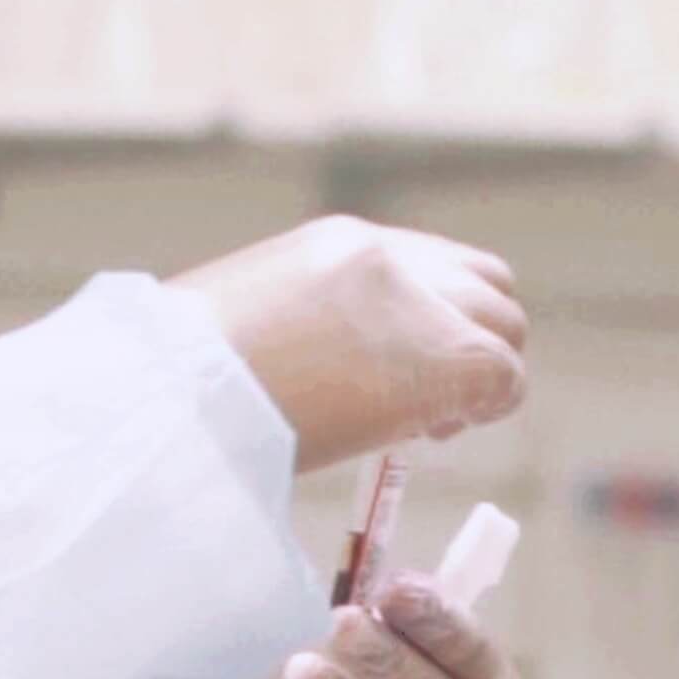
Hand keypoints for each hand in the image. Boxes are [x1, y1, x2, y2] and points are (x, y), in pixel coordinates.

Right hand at [170, 217, 528, 473]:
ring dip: (483, 377)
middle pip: (487, 286)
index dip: (434, 319)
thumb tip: (317, 370)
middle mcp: (390, 259)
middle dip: (469, 343)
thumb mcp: (240, 326)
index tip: (395, 369)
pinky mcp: (446, 356)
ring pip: (508, 327)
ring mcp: (421, 304)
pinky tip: (433, 432)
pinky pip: (506, 377)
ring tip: (429, 424)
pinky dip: (487, 407)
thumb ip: (299, 327)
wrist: (170, 403)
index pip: (432, 264)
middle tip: (424, 404)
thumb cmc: (177, 385)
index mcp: (339, 245)